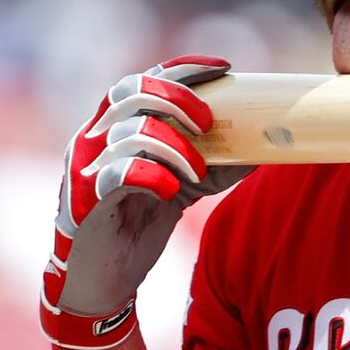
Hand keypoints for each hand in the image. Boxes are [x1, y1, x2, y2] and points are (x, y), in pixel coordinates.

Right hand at [42, 56, 250, 317]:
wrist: (100, 280)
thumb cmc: (139, 224)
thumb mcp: (183, 185)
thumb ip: (215, 164)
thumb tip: (264, 149)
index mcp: (114, 126)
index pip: (144, 78)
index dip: (183, 69)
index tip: (223, 69)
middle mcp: (95, 137)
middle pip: (133, 91)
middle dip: (178, 100)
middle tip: (208, 124)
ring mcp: (86, 166)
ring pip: (132, 131)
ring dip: (176, 148)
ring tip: (198, 173)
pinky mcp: (85, 199)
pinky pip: (120, 173)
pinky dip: (153, 176)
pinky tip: (171, 191)